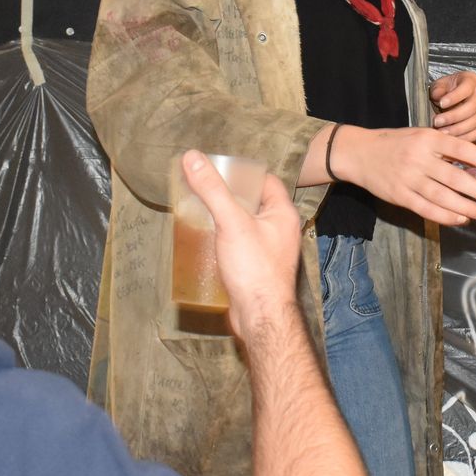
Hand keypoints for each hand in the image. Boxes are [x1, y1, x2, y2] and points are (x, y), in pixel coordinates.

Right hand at [181, 151, 302, 330]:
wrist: (260, 317)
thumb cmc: (254, 269)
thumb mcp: (231, 222)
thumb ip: (212, 190)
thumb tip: (193, 158)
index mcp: (282, 214)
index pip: (266, 181)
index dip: (244, 173)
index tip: (220, 170)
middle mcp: (280, 230)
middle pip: (254, 202)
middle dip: (230, 195)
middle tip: (204, 188)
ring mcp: (269, 250)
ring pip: (246, 225)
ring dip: (226, 218)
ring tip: (201, 210)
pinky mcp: (256, 268)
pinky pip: (240, 245)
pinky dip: (225, 239)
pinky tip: (206, 239)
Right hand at [338, 127, 475, 226]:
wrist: (359, 153)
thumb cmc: (396, 143)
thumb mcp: (421, 135)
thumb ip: (445, 148)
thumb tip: (475, 165)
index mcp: (428, 138)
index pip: (462, 149)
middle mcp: (420, 158)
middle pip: (455, 177)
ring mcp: (408, 178)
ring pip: (442, 196)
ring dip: (466, 207)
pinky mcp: (399, 196)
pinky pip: (426, 209)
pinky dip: (444, 216)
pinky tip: (460, 219)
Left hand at [430, 70, 475, 140]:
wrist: (447, 101)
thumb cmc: (444, 91)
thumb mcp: (438, 86)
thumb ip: (438, 89)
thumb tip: (439, 96)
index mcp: (471, 80)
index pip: (467, 87)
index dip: (454, 97)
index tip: (441, 103)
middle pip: (472, 107)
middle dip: (453, 116)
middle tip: (437, 121)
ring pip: (474, 122)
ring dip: (456, 129)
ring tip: (441, 131)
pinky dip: (463, 137)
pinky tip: (451, 138)